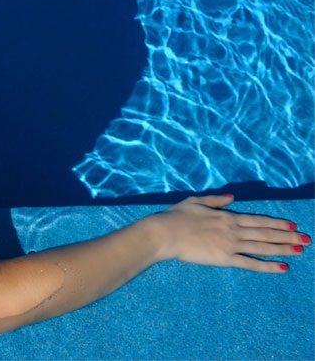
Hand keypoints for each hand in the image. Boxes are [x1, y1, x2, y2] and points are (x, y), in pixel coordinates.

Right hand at [148, 194, 307, 271]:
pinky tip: (282, 268)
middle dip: (288, 236)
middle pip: (266, 233)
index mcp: (227, 216)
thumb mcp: (195, 202)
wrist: (164, 232)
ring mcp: (231, 244)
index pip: (259, 220)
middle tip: (306, 239)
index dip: (277, 223)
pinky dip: (268, 265)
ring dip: (284, 249)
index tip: (292, 226)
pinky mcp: (224, 258)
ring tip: (300, 250)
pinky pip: (251, 262)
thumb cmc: (175, 216)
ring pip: (263, 247)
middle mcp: (233, 229)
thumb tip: (231, 197)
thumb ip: (215, 200)